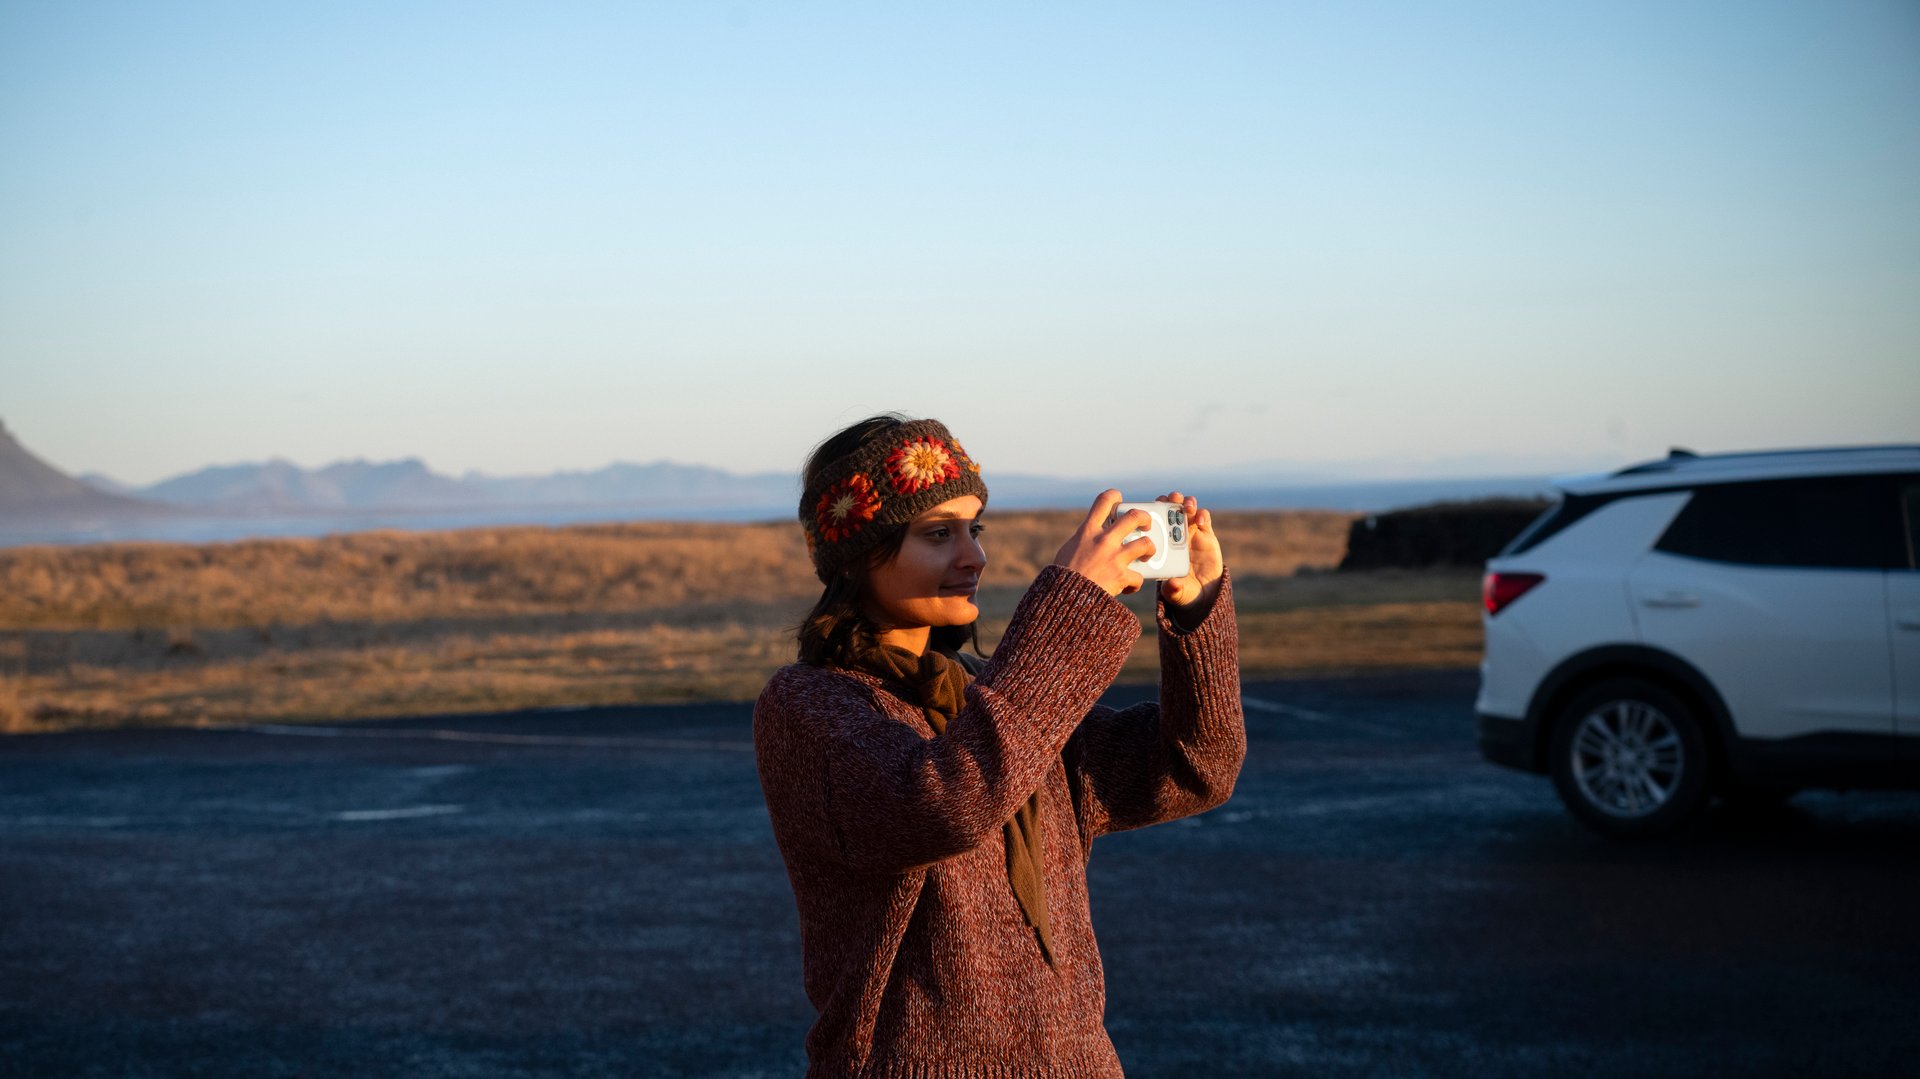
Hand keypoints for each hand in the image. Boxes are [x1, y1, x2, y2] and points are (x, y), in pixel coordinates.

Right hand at [1051, 489, 1156, 596]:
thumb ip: (1084, 540)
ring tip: (1147, 555)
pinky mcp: (1121, 576)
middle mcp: (1103, 540)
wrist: (1063, 598)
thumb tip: (1090, 539)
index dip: (1115, 496)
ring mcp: (1114, 557)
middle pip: (1134, 516)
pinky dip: (1134, 583)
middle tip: (1146, 525)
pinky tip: (1129, 587)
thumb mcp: (1069, 549)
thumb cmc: (1063, 576)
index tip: (1119, 499)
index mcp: (1088, 531)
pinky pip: (1138, 577)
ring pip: (1145, 543)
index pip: (1104, 501)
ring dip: (1150, 549)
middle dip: (1144, 518)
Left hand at [1155, 491, 1223, 611]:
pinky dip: (1203, 515)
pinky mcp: (1206, 534)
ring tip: (1187, 507)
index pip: (1152, 522)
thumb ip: (1173, 589)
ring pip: (1187, 509)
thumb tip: (1172, 584)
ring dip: (1186, 503)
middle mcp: (1173, 534)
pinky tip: (1201, 520)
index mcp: (1160, 543)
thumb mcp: (1175, 592)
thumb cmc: (1182, 589)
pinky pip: (1204, 518)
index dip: (1151, 511)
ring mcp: (1190, 532)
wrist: (1202, 592)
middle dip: (1169, 501)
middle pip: (1169, 509)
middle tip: (1171, 500)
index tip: (1150, 508)